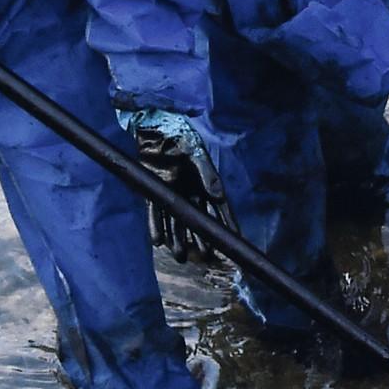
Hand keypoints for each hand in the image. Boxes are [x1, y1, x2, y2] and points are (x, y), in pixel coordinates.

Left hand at [118, 104, 221, 262]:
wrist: (159, 131)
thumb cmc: (183, 141)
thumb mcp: (199, 157)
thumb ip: (208, 176)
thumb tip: (219, 196)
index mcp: (205, 185)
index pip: (220, 210)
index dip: (227, 225)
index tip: (234, 241)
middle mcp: (190, 194)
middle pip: (197, 221)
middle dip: (200, 239)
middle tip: (204, 257)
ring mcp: (171, 194)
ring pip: (176, 221)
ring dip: (178, 238)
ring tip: (181, 256)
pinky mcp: (154, 192)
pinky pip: (155, 213)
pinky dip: (155, 227)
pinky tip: (158, 242)